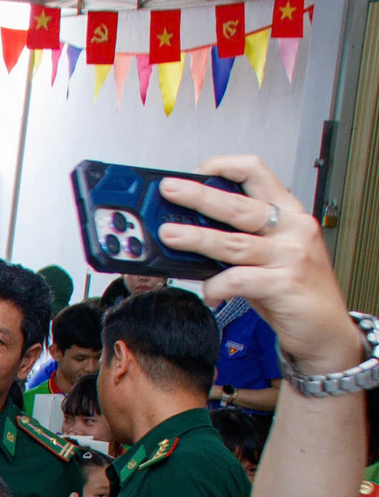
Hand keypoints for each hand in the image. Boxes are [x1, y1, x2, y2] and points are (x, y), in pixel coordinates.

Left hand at [159, 157, 357, 373]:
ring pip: (232, 242)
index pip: (257, 174)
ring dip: (196, 238)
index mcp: (288, 214)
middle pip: (238, 205)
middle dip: (199, 196)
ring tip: (169, 235)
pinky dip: (216, 286)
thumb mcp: (269, 257)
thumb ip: (238, 242)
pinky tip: (209, 293)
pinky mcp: (284, 283)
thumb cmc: (294, 292)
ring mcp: (290, 255)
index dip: (225, 167)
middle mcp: (292, 229)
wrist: (326, 329)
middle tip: (169, 190)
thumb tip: (190, 234)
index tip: (196, 171)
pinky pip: (237, 279)